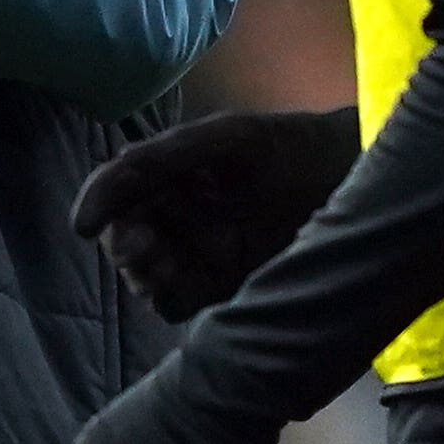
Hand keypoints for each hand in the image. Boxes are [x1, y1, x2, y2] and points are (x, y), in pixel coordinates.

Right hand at [72, 108, 362, 321]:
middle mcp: (185, 217)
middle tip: (146, 246)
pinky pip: (184, 304)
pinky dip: (174, 298)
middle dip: (128, 248)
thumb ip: (158, 159)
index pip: (120, 198)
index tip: (88, 227)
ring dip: (149, 275)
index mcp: (176, 176)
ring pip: (151, 278)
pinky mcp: (230, 289)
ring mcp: (206, 254)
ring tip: (171, 262)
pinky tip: (190, 281)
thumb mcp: (223, 140)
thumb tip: (101, 193)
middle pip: (129, 243)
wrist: (356, 175)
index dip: (101, 211)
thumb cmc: (290, 147)